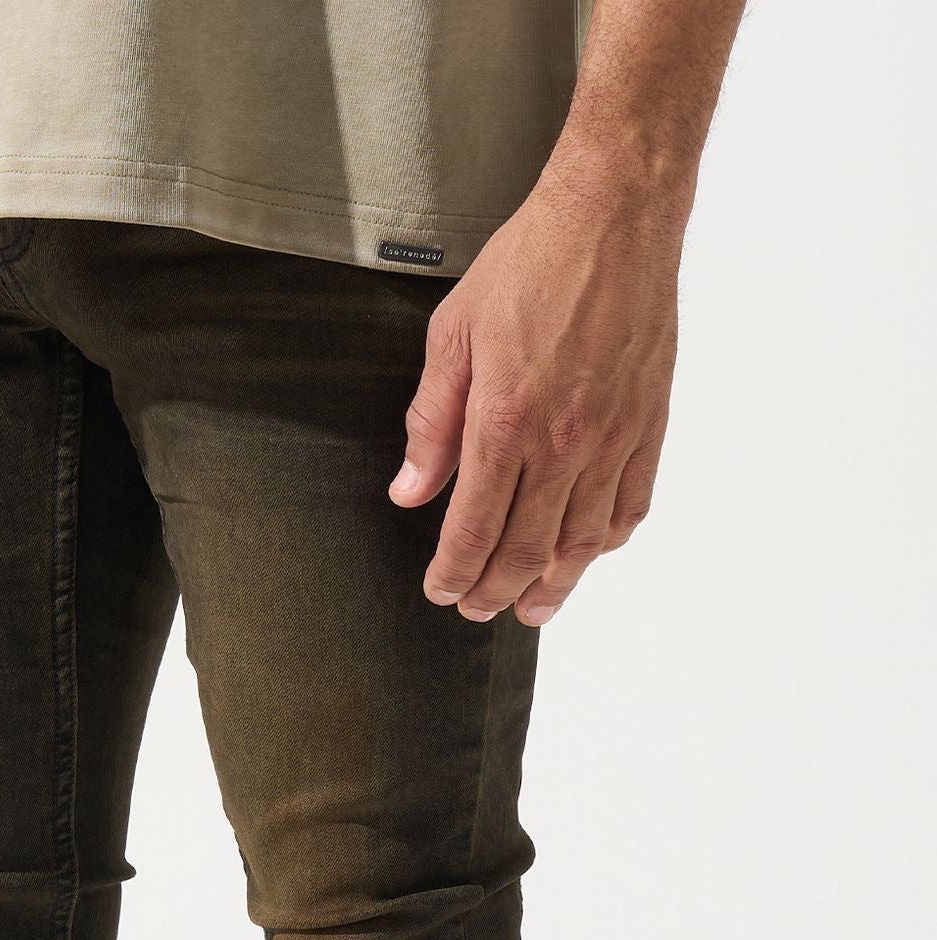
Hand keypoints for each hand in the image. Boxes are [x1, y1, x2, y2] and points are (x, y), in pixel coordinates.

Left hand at [390, 167, 683, 625]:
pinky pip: (630, 504)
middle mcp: (562, 441)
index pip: (474, 529)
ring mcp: (611, 437)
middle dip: (496, 591)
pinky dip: (606, 542)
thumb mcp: (453, 335)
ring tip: (532, 607)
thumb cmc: (533, 261)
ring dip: (554, 585)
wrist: (615, 214)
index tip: (442, 591)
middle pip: (526, 550)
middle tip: (477, 608)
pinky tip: (587, 553)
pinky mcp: (647, 423)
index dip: (454, 574)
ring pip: (582, 542)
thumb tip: (410, 490)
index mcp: (504, 422)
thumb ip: (430, 423)